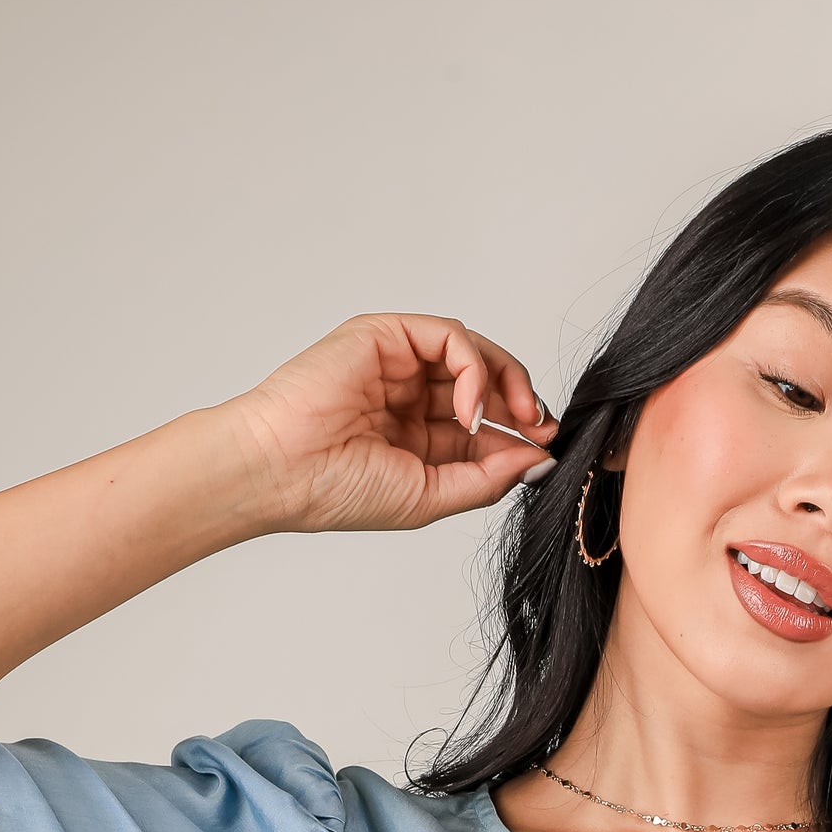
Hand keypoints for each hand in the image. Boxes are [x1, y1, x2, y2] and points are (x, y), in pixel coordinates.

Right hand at [224, 312, 557, 534]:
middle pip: (485, 383)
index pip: (483, 425)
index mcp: (415, 436)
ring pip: (474, 353)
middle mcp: (409, 396)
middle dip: (523, 403)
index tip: (547, 449)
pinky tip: (472, 408)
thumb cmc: (338, 490)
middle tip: (544, 428)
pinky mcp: (385, 335)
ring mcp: (397, 363)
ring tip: (520, 416)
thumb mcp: (431, 496)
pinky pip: (449, 337)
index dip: (520, 433)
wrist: (283, 470)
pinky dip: (474, 368)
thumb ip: (486, 478)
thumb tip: (539, 459)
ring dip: (507, 382)